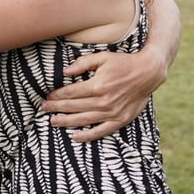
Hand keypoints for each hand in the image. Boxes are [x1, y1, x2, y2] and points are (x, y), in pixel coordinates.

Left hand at [42, 50, 166, 141]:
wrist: (148, 73)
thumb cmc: (124, 63)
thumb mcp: (103, 57)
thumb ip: (83, 63)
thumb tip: (66, 71)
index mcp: (97, 85)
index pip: (71, 93)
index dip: (58, 95)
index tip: (48, 96)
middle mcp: (103, 101)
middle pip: (74, 106)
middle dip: (57, 108)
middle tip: (45, 108)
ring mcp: (112, 113)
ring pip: (84, 120)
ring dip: (66, 122)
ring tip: (53, 122)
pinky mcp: (120, 120)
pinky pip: (100, 131)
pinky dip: (87, 136)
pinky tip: (74, 137)